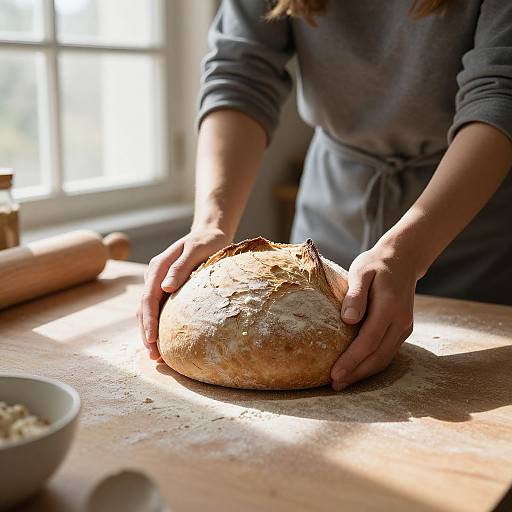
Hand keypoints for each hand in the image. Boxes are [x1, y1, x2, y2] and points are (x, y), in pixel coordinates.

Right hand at [137, 227, 231, 359]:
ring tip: (157, 356)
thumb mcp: (197, 250)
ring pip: (147, 311)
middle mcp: (154, 276)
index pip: (148, 298)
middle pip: (144, 308)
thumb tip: (166, 288)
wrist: (209, 233)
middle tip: (154, 357)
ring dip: (149, 332)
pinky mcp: (165, 288)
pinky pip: (157, 308)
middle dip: (147, 333)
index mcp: (158, 266)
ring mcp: (158, 282)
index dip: (148, 321)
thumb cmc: (207, 241)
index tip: (152, 340)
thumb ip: (181, 268)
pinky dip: (157, 324)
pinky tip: (163, 340)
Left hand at [330, 239, 419, 390]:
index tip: (334, 373)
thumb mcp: (361, 271)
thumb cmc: (376, 265)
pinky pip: (387, 353)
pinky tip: (356, 369)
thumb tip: (348, 320)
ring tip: (342, 383)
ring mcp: (404, 328)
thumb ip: (355, 295)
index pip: (369, 340)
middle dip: (356, 373)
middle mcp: (401, 321)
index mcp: (390, 307)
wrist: (403, 260)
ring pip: (384, 358)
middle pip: (378, 356)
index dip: (351, 360)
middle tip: (334, 385)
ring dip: (363, 373)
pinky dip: (371, 364)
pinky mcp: (402, 330)